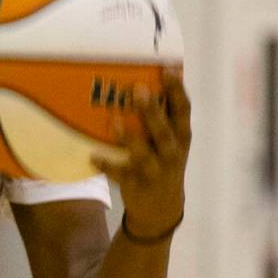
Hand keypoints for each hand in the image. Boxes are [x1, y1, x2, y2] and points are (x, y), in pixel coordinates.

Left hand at [92, 71, 190, 237]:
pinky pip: (121, 175)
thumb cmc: (162, 160)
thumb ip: (163, 114)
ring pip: (144, 155)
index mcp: (181, 137)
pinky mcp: (138, 186)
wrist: (161, 207)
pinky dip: (108, 165)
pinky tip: (93, 156)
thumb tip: (145, 77)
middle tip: (138, 90)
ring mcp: (156, 172)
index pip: (183, 111)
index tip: (167, 70)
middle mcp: (172, 154)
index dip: (177, 91)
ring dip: (130, 138)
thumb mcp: (171, 140)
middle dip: (152, 112)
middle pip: (164, 132)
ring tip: (115, 120)